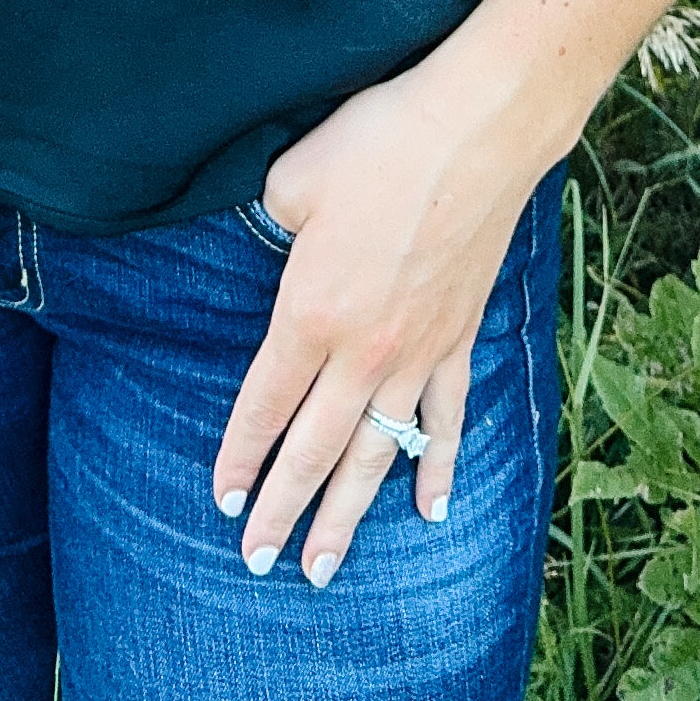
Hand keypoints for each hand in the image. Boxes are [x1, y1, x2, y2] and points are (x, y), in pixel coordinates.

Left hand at [210, 59, 540, 586]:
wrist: (475, 132)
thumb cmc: (378, 145)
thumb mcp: (292, 179)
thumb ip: (272, 225)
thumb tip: (271, 239)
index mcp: (308, 315)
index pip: (263, 406)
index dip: (241, 458)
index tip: (224, 502)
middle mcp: (362, 352)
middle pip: (314, 450)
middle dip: (282, 511)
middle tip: (259, 563)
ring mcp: (417, 353)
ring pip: (376, 454)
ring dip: (349, 515)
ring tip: (325, 568)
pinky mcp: (459, 340)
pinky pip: (446, 421)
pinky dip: (438, 467)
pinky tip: (430, 510)